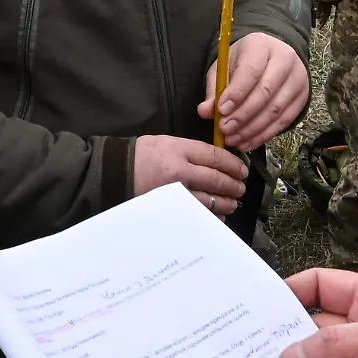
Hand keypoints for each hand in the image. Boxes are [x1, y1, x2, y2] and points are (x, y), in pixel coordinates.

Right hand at [132, 135, 246, 216]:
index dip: (233, 164)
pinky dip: (211, 215)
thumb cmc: (140, 155)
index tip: (241, 170)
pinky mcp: (171, 206)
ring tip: (233, 202)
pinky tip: (218, 215)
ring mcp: (175, 191)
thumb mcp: (165, 142)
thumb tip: (215, 160)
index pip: (215, 156)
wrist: (115, 172)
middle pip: (217, 179)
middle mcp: (179, 170)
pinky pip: (197, 212)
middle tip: (241, 188)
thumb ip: (190, 150)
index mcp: (178, 149)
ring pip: (210, 199)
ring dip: (226, 202)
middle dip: (233, 185)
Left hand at [199, 33, 309, 150]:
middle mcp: (285, 60)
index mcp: (262, 46)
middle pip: (266, 92)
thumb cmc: (243, 60)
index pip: (252, 71)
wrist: (272, 54)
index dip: (237, 93)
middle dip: (243, 115)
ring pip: (276, 109)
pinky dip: (265, 135)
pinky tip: (248, 142)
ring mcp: (298, 80)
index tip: (222, 110)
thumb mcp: (225, 66)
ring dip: (253, 129)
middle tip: (225, 129)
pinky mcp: (302, 98)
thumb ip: (215, 88)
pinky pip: (285, 120)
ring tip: (233, 139)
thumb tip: (204, 112)